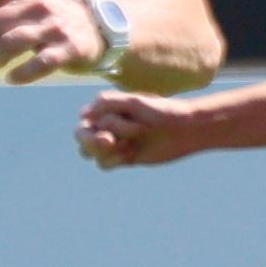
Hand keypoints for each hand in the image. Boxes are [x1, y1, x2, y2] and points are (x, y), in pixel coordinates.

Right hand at [78, 89, 201, 168]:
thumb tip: (83, 114)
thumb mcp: (134, 102)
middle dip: (93, 142)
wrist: (184, 130)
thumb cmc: (161, 111)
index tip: (116, 123)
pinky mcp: (122, 157)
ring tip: (129, 145)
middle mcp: (106, 125)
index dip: (95, 127)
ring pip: (90, 153)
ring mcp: (114, 142)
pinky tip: (132, 154)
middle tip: (110, 141)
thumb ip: (107, 102)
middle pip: (82, 138)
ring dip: (107, 151)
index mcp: (106, 109)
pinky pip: (104, 164)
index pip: (85, 122)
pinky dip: (115, 160)